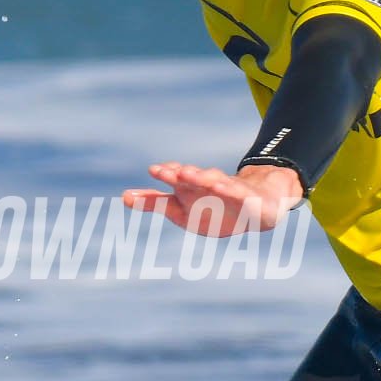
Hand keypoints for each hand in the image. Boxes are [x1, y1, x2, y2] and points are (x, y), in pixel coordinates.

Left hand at [123, 162, 304, 234]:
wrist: (258, 207)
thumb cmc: (214, 207)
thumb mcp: (182, 210)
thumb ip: (155, 203)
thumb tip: (122, 197)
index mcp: (191, 189)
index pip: (177, 179)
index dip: (168, 174)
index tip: (155, 170)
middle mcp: (209, 186)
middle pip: (196, 179)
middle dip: (185, 175)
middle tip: (173, 171)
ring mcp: (230, 190)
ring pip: (217, 182)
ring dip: (205, 179)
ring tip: (195, 176)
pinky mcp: (249, 199)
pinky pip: (240, 195)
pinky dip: (232, 190)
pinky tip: (225, 187)